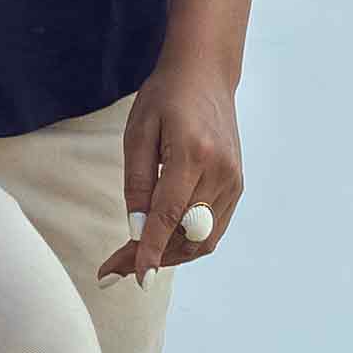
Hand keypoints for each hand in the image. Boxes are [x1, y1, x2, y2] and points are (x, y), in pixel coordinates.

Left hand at [106, 56, 244, 277]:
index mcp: (192, 154)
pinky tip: (162, 243)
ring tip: (134, 260)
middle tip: (115, 269)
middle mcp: (220, 172)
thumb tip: (137, 230)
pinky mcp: (237, 186)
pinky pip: (213, 229)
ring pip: (202, 239)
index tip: (136, 277)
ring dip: (170, 255)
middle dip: (153, 258)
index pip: (170, 216)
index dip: (152, 250)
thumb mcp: (138, 132)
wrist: (205, 75)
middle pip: (187, 234)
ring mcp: (233, 181)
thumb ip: (137, 182)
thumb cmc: (165, 98)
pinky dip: (187, 242)